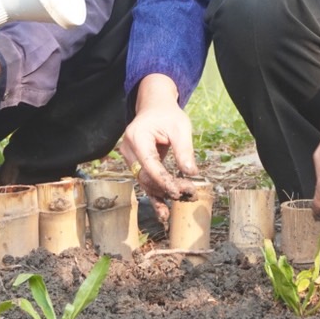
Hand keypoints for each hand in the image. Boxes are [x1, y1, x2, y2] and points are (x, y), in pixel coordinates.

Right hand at [118, 75, 200, 211]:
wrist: (155, 106)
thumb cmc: (168, 115)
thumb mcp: (181, 127)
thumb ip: (184, 150)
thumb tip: (191, 173)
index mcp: (137, 137)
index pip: (150, 165)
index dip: (164, 180)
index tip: (180, 191)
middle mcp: (128, 149)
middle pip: (146, 176)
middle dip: (166, 188)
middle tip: (188, 194)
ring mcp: (129, 157)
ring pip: (145, 182)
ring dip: (162, 193)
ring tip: (182, 200)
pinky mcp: (135, 164)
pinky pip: (145, 181)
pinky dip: (155, 195)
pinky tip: (162, 212)